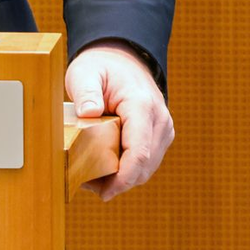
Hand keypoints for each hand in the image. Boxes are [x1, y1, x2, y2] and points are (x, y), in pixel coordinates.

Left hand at [65, 39, 173, 200]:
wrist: (123, 58)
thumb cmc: (102, 66)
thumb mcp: (85, 71)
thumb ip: (86, 91)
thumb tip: (88, 113)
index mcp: (142, 106)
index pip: (139, 152)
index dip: (123, 177)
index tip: (104, 192)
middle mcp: (159, 120)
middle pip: (144, 165)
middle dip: (118, 182)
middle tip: (87, 186)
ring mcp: (163, 129)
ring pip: (147, 167)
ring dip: (123, 178)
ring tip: (92, 180)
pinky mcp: (159, 136)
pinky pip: (147, 161)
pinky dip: (128, 170)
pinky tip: (106, 170)